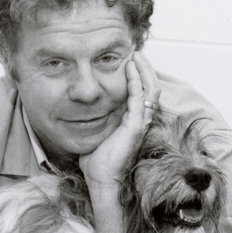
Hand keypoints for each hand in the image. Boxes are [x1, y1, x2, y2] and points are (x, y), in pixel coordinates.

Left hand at [79, 52, 160, 186]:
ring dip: (144, 70)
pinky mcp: (135, 126)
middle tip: (135, 52)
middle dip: (144, 68)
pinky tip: (129, 68)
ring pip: (151, 89)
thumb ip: (94, 120)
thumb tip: (80, 110)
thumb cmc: (97, 161)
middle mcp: (141, 120)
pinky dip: (136, 80)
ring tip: (136, 55)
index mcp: (133, 121)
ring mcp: (140, 122)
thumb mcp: (95, 133)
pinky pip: (140, 97)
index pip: (142, 93)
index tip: (129, 61)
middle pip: (151, 87)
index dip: (138, 76)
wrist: (101, 180)